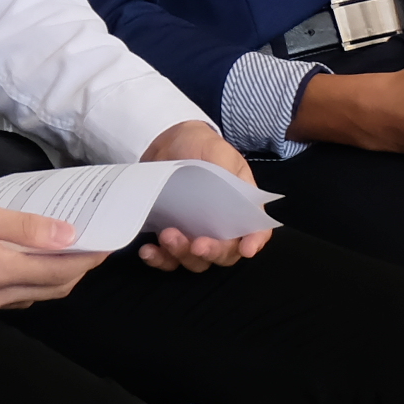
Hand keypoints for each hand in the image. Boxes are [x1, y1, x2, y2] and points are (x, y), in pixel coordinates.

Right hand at [0, 195, 108, 312]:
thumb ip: (22, 226)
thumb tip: (68, 234)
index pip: (60, 271)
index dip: (90, 256)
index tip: (111, 238)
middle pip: (54, 288)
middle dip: (81, 267)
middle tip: (98, 238)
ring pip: (37, 295)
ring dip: (60, 274)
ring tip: (73, 243)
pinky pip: (17, 296)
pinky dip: (36, 278)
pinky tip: (37, 255)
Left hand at [132, 119, 271, 272]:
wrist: (166, 142)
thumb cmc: (200, 146)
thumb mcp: (219, 154)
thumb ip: (228, 178)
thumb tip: (232, 205)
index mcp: (240, 206)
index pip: (255, 231)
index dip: (254, 243)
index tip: (245, 249)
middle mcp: (220, 227)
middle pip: (225, 254)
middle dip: (213, 253)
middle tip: (197, 245)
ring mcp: (194, 235)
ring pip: (195, 261)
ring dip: (182, 255)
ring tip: (167, 235)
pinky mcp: (170, 239)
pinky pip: (167, 260)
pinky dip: (159, 260)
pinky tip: (148, 250)